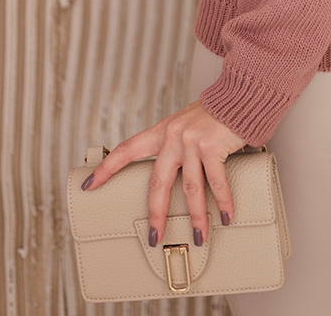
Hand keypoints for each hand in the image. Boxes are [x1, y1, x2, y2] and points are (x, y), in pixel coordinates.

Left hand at [79, 100, 246, 246]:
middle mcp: (174, 136)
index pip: (127, 149)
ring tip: (199, 235)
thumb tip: (176, 177)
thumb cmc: (217, 112)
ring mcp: (192, 141)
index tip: (88, 185)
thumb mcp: (188, 124)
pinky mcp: (211, 145)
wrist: (242, 93)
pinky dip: (223, 201)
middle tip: (155, 237)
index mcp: (163, 131)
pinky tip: (226, 215)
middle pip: (158, 182)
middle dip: (156, 214)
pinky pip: (216, 181)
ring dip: (196, 215)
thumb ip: (178, 146)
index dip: (106, 168)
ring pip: (189, 188)